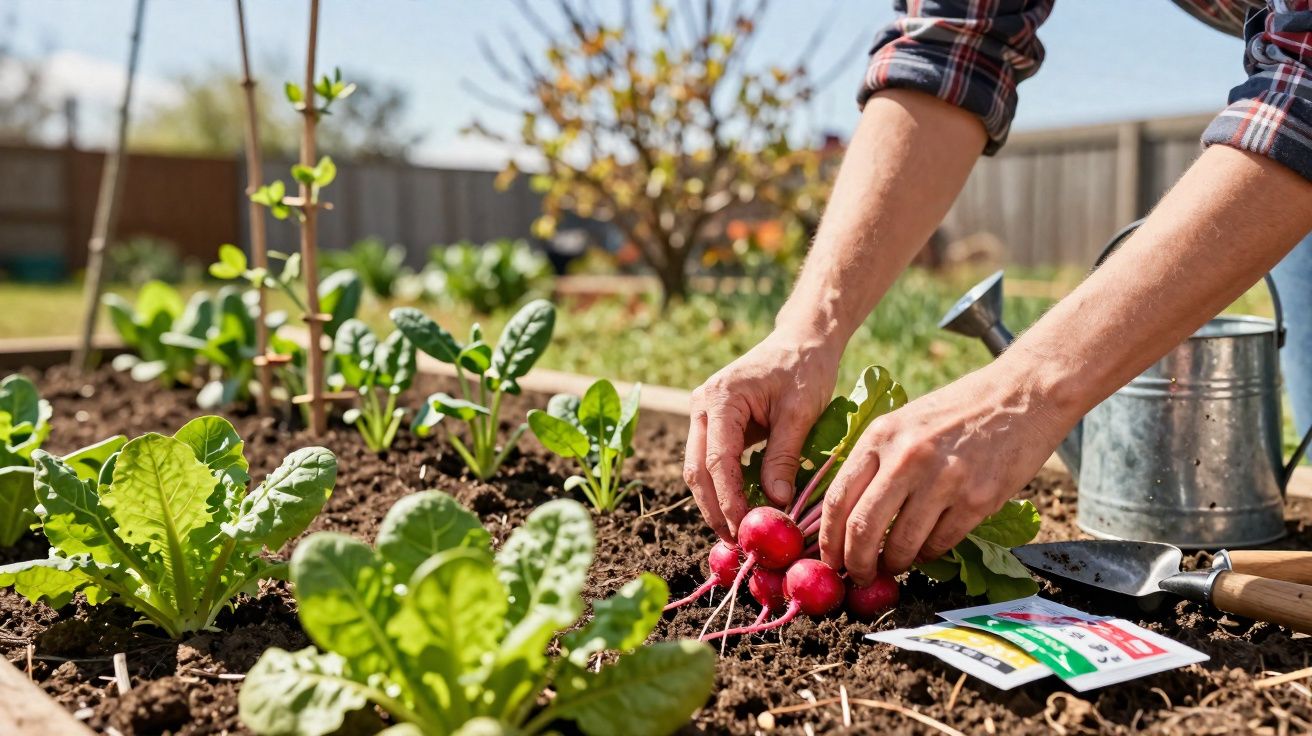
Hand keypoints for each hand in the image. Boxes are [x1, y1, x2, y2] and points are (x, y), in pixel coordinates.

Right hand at [685, 328, 840, 540]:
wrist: (801, 341)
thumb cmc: (804, 368)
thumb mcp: (800, 412)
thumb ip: (784, 456)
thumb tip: (776, 504)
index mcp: (720, 398)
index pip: (717, 460)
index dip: (729, 500)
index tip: (745, 529)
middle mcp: (702, 406)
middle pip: (697, 470)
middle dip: (715, 509)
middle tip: (737, 542)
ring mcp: (704, 415)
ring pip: (699, 470)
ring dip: (716, 503)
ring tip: (738, 534)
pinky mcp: (714, 425)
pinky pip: (711, 463)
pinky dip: (723, 489)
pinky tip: (740, 511)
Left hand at [819, 363, 1070, 585]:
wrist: (1022, 395)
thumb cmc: (958, 411)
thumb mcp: (904, 422)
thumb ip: (875, 461)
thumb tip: (846, 515)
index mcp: (880, 436)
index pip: (838, 499)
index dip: (828, 538)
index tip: (828, 558)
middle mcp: (907, 458)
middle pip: (862, 529)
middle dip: (854, 563)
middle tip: (856, 576)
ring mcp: (943, 480)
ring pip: (901, 544)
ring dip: (893, 564)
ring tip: (893, 565)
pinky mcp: (977, 499)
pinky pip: (940, 543)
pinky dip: (927, 555)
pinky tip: (925, 551)